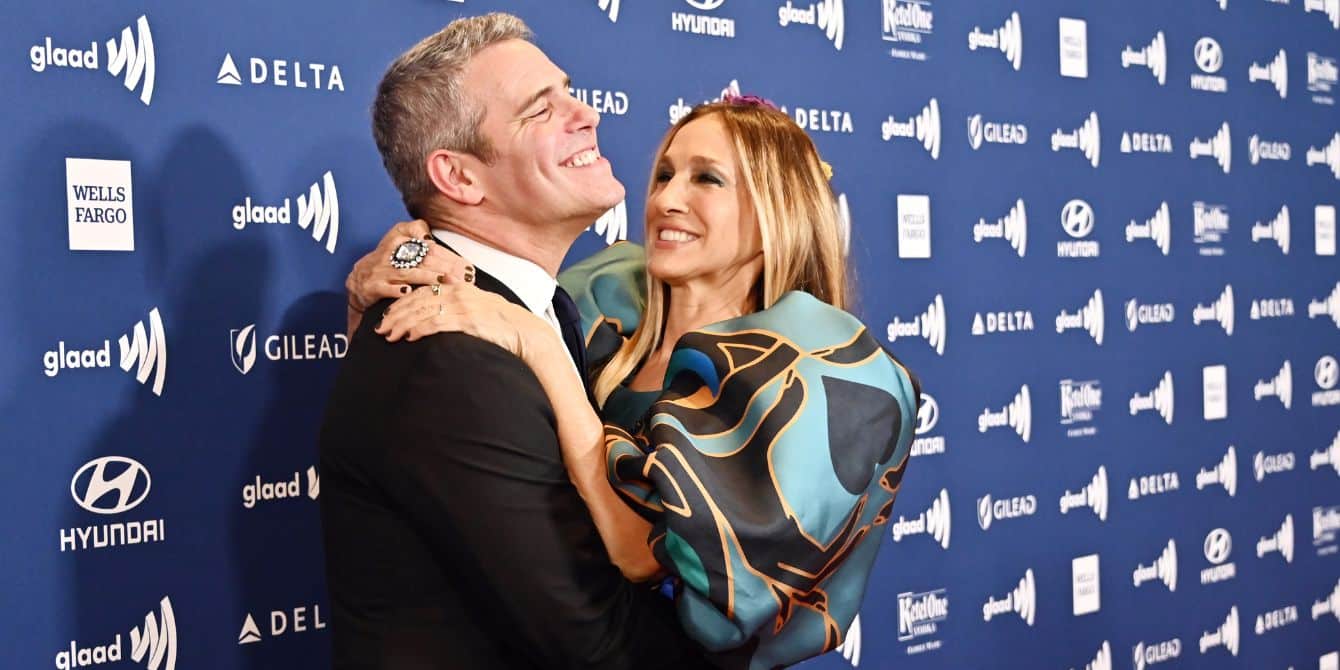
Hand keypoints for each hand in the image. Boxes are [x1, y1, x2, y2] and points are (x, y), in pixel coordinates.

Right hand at [345, 219, 474, 313]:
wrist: (359, 278)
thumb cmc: (386, 258)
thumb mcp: (398, 236)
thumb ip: (416, 229)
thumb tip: (429, 235)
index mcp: (397, 239)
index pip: (423, 243)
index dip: (443, 253)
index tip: (462, 264)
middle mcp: (389, 253)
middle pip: (418, 260)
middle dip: (440, 268)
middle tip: (458, 276)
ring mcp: (381, 271)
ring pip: (405, 274)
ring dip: (423, 278)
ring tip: (440, 281)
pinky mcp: (373, 286)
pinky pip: (385, 289)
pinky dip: (395, 291)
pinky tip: (407, 292)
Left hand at [374, 283, 557, 361]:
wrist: (524, 332)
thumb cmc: (502, 322)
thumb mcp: (479, 303)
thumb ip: (460, 298)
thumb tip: (444, 294)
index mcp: (457, 287)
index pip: (421, 292)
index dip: (400, 303)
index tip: (386, 315)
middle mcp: (457, 292)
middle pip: (416, 301)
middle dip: (394, 315)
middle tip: (379, 328)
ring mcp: (462, 306)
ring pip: (422, 312)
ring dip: (402, 324)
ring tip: (388, 336)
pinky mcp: (467, 320)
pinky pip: (436, 323)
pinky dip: (419, 330)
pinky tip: (409, 337)